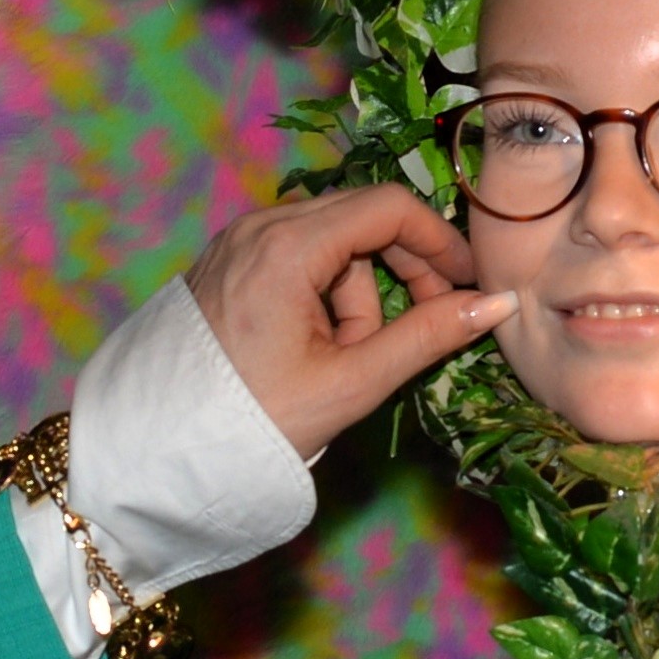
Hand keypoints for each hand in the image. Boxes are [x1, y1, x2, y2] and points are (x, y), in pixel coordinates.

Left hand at [184, 185, 512, 458]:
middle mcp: (259, 226)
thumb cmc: (258, 420)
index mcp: (287, 247)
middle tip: (427, 323)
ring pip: (331, 241)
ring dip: (357, 292)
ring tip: (346, 358)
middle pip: (362, 217)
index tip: (468, 285)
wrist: (161, 450)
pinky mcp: (228, 261)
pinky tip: (317, 345)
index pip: (388, 207)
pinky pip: (297, 256)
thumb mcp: (352, 382)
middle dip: (402, 268)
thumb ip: (428, 337)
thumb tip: (497, 303)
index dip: (439, 241)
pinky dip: (323, 292)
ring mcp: (238, 241)